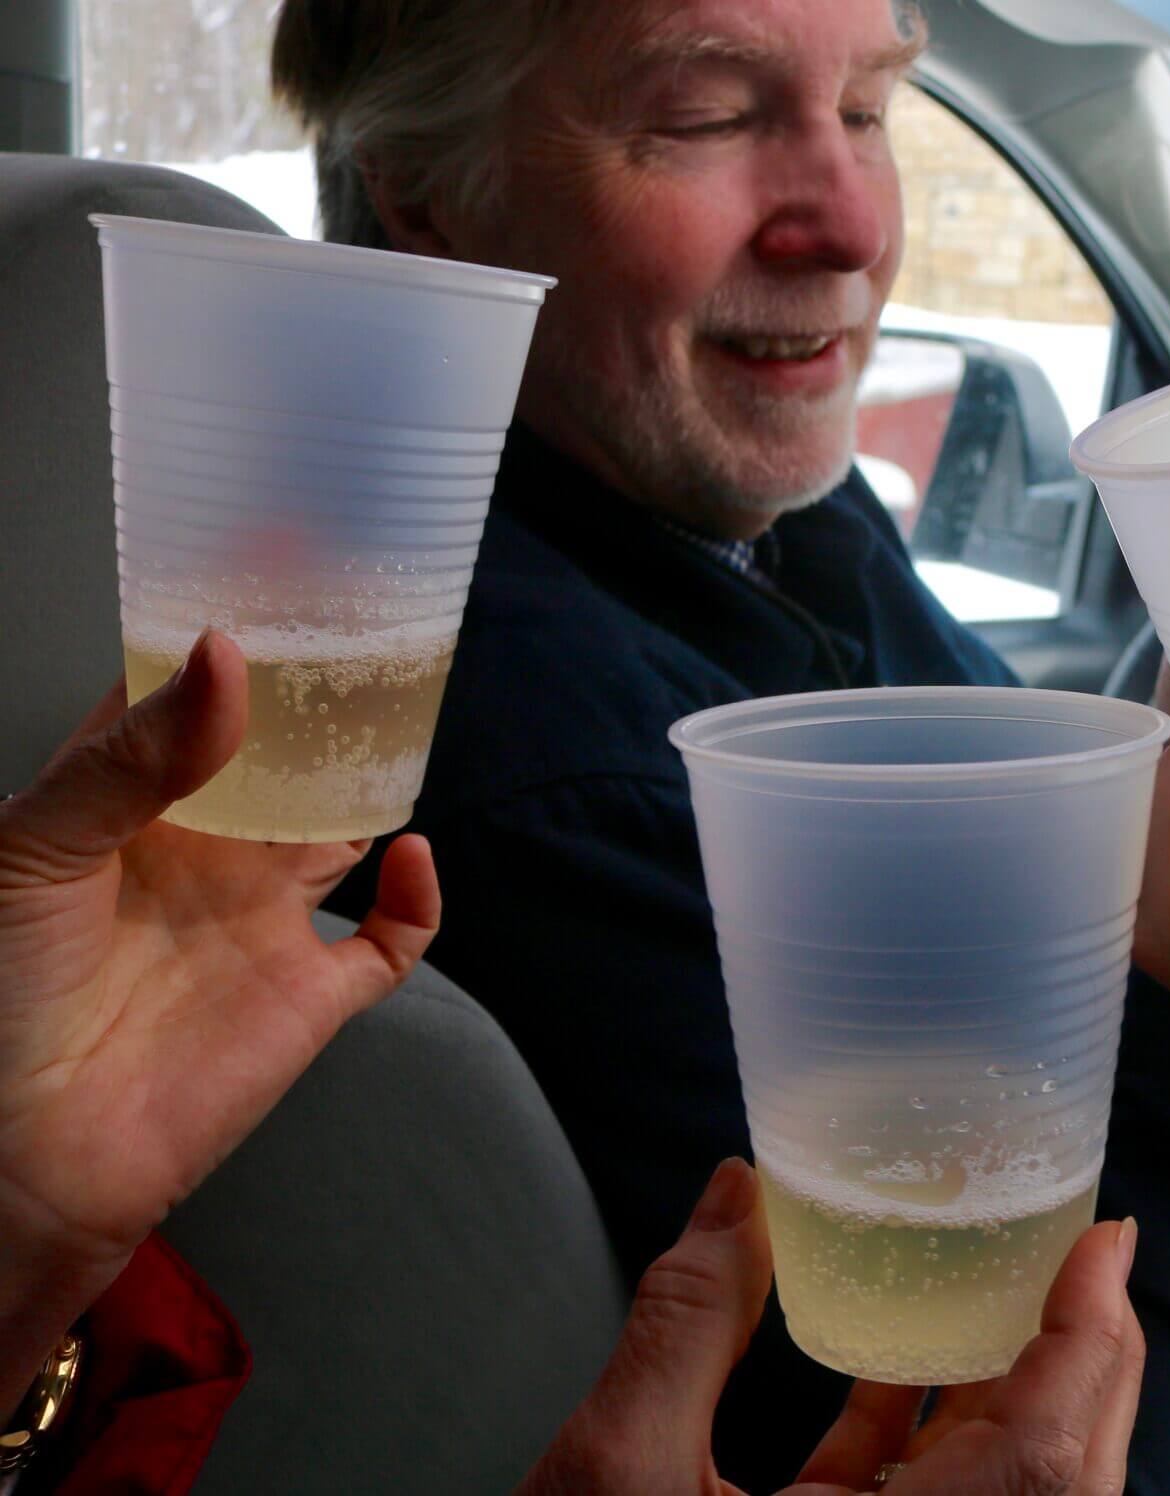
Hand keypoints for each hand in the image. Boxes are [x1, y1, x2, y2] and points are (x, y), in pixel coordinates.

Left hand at [0, 631, 439, 1399]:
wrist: (20, 1157)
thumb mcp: (36, 851)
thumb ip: (134, 758)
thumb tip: (228, 653)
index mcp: (129, 804)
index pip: (190, 696)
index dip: (233, 630)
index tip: (283, 554)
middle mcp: (205, 850)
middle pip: (285, 752)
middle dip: (326, 690)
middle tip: (373, 618)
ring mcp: (262, 921)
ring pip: (343, 826)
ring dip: (376, 777)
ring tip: (409, 709)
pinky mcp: (309, 994)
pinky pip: (389, 940)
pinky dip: (415, 898)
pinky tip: (408, 857)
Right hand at [519, 1159, 1143, 1495]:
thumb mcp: (618, 1474)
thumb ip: (688, 1325)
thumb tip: (736, 1194)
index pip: (1045, 1452)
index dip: (1092, 1335)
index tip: (1106, 1236)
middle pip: (1057, 1472)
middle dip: (1082, 1355)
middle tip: (1079, 1251)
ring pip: (1005, 1491)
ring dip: (1016, 1393)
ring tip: (1008, 1290)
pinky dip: (931, 1439)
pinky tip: (892, 1368)